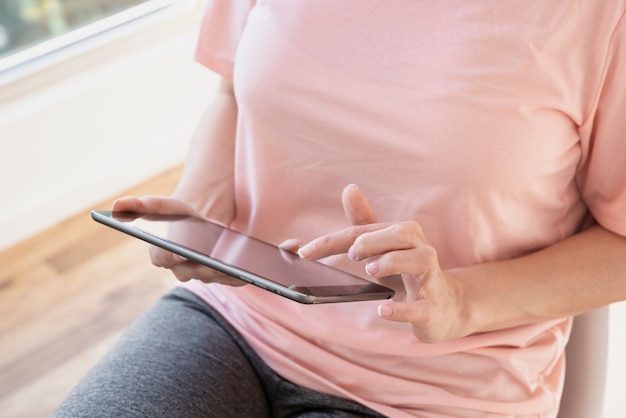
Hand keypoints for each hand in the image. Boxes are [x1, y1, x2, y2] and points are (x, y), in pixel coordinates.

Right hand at [113, 195, 244, 285]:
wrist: (208, 215)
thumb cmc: (184, 210)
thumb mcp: (165, 205)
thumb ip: (141, 205)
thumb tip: (117, 204)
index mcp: (163, 254)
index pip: (160, 259)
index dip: (168, 256)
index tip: (179, 251)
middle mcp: (181, 268)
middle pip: (190, 272)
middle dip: (201, 267)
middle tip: (214, 262)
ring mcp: (202, 274)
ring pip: (212, 278)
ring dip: (223, 274)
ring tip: (235, 266)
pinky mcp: (222, 276)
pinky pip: (230, 280)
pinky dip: (239, 277)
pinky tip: (250, 270)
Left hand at [296, 184, 468, 342]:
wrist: (443, 307)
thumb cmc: (407, 274)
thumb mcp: (383, 249)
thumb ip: (362, 226)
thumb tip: (349, 189)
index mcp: (402, 234)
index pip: (362, 231)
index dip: (331, 241)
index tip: (303, 252)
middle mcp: (419, 249)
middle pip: (398, 233)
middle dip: (372, 240)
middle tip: (351, 254)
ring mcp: (429, 277)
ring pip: (418, 259)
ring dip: (391, 262)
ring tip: (371, 269)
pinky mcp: (432, 306)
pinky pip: (420, 306)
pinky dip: (401, 308)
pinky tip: (383, 310)